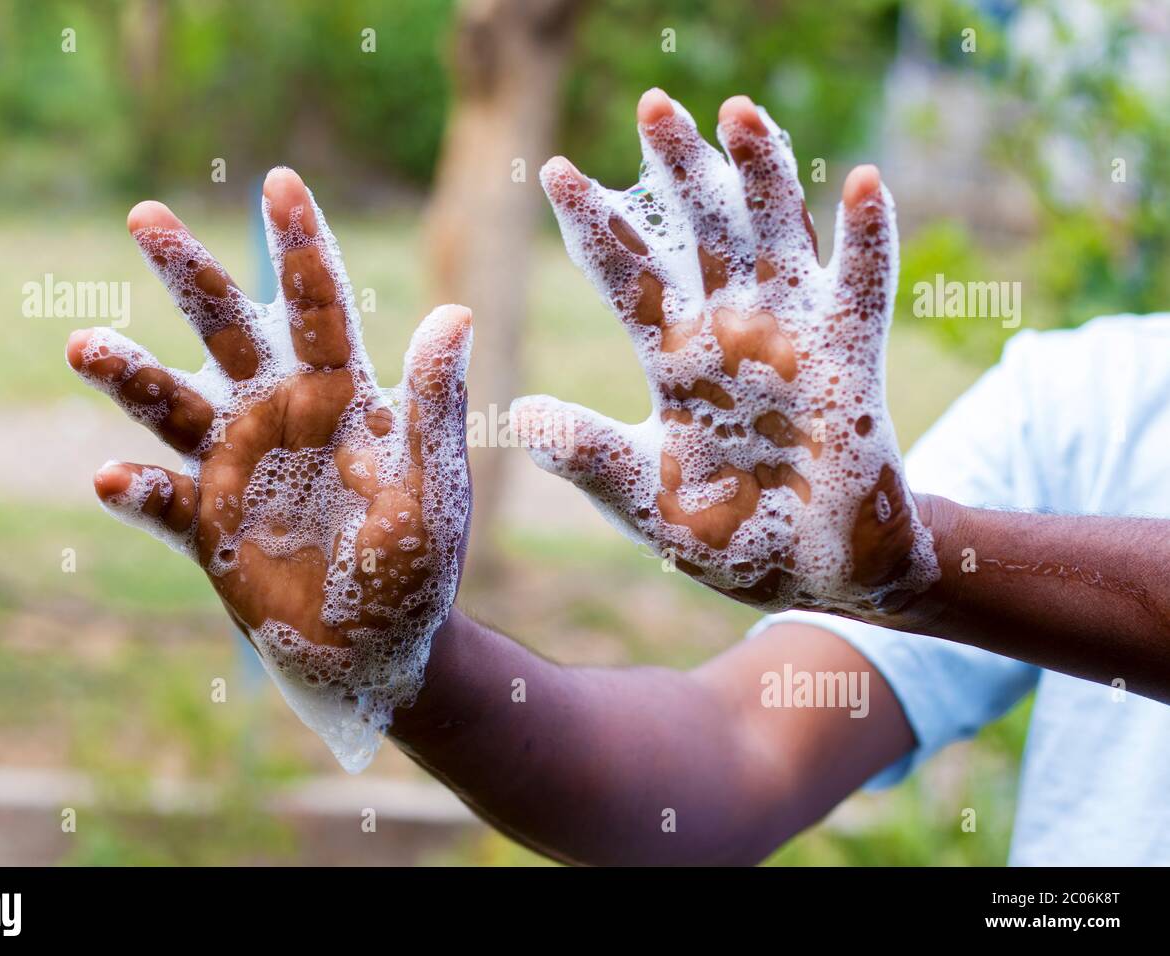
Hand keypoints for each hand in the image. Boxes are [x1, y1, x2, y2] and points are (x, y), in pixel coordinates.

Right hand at [66, 168, 471, 771]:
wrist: (380, 652)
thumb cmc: (417, 568)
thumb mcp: (433, 489)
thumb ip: (432, 407)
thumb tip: (454, 313)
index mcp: (340, 398)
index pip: (317, 308)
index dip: (300, 247)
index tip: (280, 182)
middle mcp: (276, 417)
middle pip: (225, 331)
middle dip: (188, 274)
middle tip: (144, 214)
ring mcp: (232, 468)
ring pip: (170, 405)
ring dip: (130, 375)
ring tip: (84, 345)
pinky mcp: (202, 528)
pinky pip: (160, 502)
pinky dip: (137, 492)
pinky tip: (114, 480)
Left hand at [512, 89, 936, 615]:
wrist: (812, 575)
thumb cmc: (726, 536)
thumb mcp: (643, 499)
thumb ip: (590, 457)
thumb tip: (521, 416)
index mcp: (672, 362)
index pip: (627, 278)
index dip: (595, 225)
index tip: (553, 171)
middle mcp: (730, 335)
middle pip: (699, 234)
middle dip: (678, 171)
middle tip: (652, 105)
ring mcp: (793, 341)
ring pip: (774, 239)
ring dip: (761, 177)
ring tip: (739, 110)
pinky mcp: (854, 365)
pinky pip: (863, 292)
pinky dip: (868, 241)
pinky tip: (865, 183)